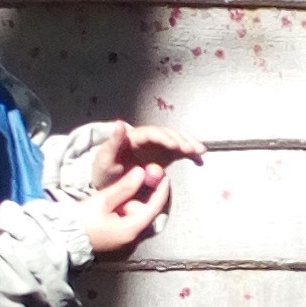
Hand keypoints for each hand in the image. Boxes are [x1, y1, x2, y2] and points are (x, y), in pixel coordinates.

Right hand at [78, 161, 171, 260]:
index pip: (155, 207)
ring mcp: (125, 240)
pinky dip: (125, 211)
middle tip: (128, 187)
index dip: (161, 190)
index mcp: (131, 229)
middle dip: (140, 198)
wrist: (62, 238)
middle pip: (146, 212)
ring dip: (130, 204)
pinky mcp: (117, 238)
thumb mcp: (103, 200)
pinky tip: (112, 206)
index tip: (164, 176)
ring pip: (136, 216)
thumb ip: (124, 187)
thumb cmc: (80, 221)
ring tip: (113, 199)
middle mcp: (132, 238)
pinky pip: (128, 221)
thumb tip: (141, 173)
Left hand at [82, 119, 205, 177]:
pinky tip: (200, 159)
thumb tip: (120, 123)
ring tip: (201, 151)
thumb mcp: (105, 158)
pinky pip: (179, 151)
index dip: (165, 137)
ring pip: (176, 140)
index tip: (175, 145)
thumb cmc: (105, 171)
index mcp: (134, 137)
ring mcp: (157, 147)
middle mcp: (148, 139)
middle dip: (181, 140)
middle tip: (191, 149)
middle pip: (168, 134)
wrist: (109, 183)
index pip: (152, 133)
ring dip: (189, 144)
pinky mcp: (164, 156)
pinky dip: (190, 154)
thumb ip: (113, 142)